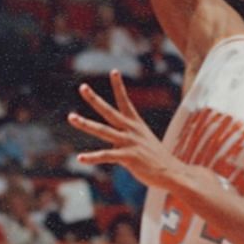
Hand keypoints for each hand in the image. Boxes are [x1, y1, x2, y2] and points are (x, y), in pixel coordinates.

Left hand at [67, 71, 178, 187]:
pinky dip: (92, 157)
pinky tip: (80, 158)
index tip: (114, 71)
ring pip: (102, 130)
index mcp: (135, 124)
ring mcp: (129, 142)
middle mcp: (131, 130)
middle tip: (82, 87)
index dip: (119, 86)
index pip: (125, 101)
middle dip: (94, 99)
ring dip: (85, 123)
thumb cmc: (156, 158)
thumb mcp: (143, 141)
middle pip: (109, 111)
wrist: (172, 172)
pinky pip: (106, 155)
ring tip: (71, 117)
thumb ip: (127, 139)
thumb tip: (114, 142)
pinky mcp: (128, 157)